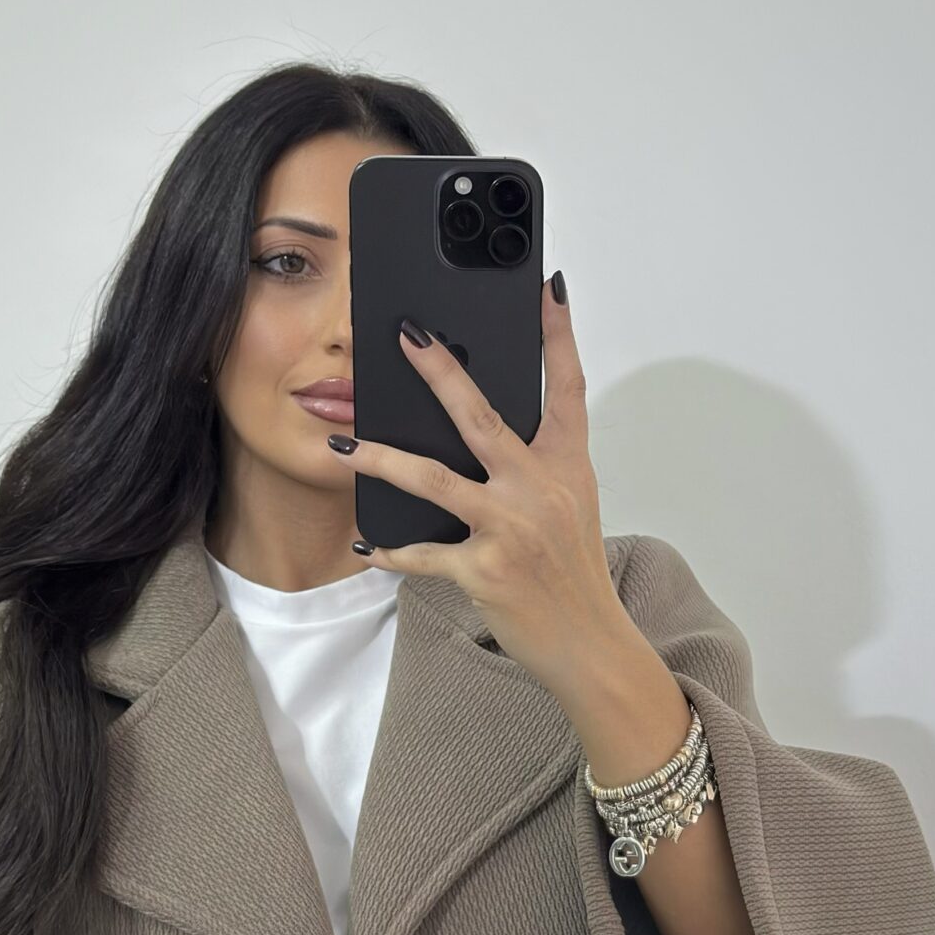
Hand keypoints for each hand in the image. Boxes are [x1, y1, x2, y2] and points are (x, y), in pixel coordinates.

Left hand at [332, 275, 624, 696]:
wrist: (592, 646)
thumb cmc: (574, 577)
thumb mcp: (569, 508)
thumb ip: (535, 468)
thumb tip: (487, 440)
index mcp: (566, 466)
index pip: (567, 387)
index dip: (558, 335)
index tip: (547, 289)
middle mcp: (540, 488)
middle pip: (483, 416)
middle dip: (441, 373)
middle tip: (406, 338)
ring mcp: (511, 527)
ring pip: (435, 479)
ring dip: (382, 458)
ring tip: (343, 444)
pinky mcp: (485, 570)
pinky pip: (424, 554)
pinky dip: (392, 551)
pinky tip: (367, 547)